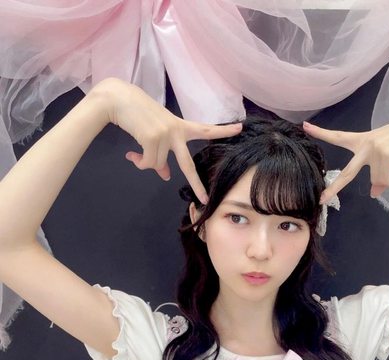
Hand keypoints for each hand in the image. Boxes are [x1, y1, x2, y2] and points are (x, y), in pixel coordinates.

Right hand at [90, 77, 241, 203]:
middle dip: (196, 184)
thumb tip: (165, 176)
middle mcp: (176, 130)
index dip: (222, 130)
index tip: (239, 129)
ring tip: (135, 152)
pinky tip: (132, 154)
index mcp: (179, 126)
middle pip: (188, 164)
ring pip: (157, 164)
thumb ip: (163, 154)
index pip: (205, 129)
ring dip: (145, 162)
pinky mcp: (152, 138)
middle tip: (205, 200)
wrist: (117, 98)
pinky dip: (139, 163)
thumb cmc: (136, 114)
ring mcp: (165, 135)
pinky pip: (148, 163)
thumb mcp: (154, 133)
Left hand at [302, 110, 388, 200]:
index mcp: (363, 140)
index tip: (305, 127)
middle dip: (335, 188)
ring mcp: (374, 150)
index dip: (322, 133)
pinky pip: (386, 181)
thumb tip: (375, 194)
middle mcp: (365, 144)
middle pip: (348, 173)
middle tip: (322, 200)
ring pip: (377, 181)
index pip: (339, 137)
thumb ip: (378, 173)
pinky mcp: (384, 155)